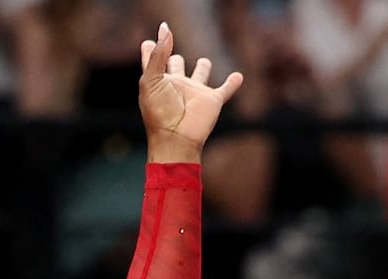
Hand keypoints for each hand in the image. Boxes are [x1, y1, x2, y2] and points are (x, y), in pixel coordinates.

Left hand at [139, 22, 244, 161]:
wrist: (176, 138)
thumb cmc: (159, 112)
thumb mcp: (151, 79)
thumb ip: (158, 54)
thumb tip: (165, 29)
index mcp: (159, 80)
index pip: (153, 60)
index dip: (150, 50)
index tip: (149, 43)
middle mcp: (176, 84)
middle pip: (176, 64)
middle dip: (173, 58)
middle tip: (170, 51)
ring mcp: (195, 92)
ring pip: (201, 74)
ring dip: (203, 68)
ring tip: (203, 62)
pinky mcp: (212, 101)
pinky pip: (226, 89)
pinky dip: (233, 83)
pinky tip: (238, 77)